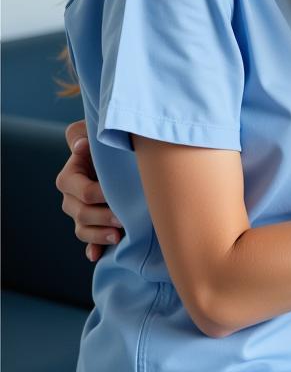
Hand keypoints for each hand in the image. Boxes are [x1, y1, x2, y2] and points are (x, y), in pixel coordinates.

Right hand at [55, 120, 121, 260]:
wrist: (114, 154)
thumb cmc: (103, 141)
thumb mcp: (92, 132)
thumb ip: (81, 135)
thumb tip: (80, 145)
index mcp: (70, 177)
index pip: (81, 191)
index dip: (98, 195)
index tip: (115, 196)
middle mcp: (71, 198)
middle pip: (81, 213)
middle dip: (102, 217)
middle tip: (123, 218)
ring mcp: (79, 213)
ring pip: (83, 229)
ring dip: (99, 235)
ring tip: (118, 236)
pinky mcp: (91, 223)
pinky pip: (88, 241)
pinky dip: (93, 248)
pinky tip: (97, 255)